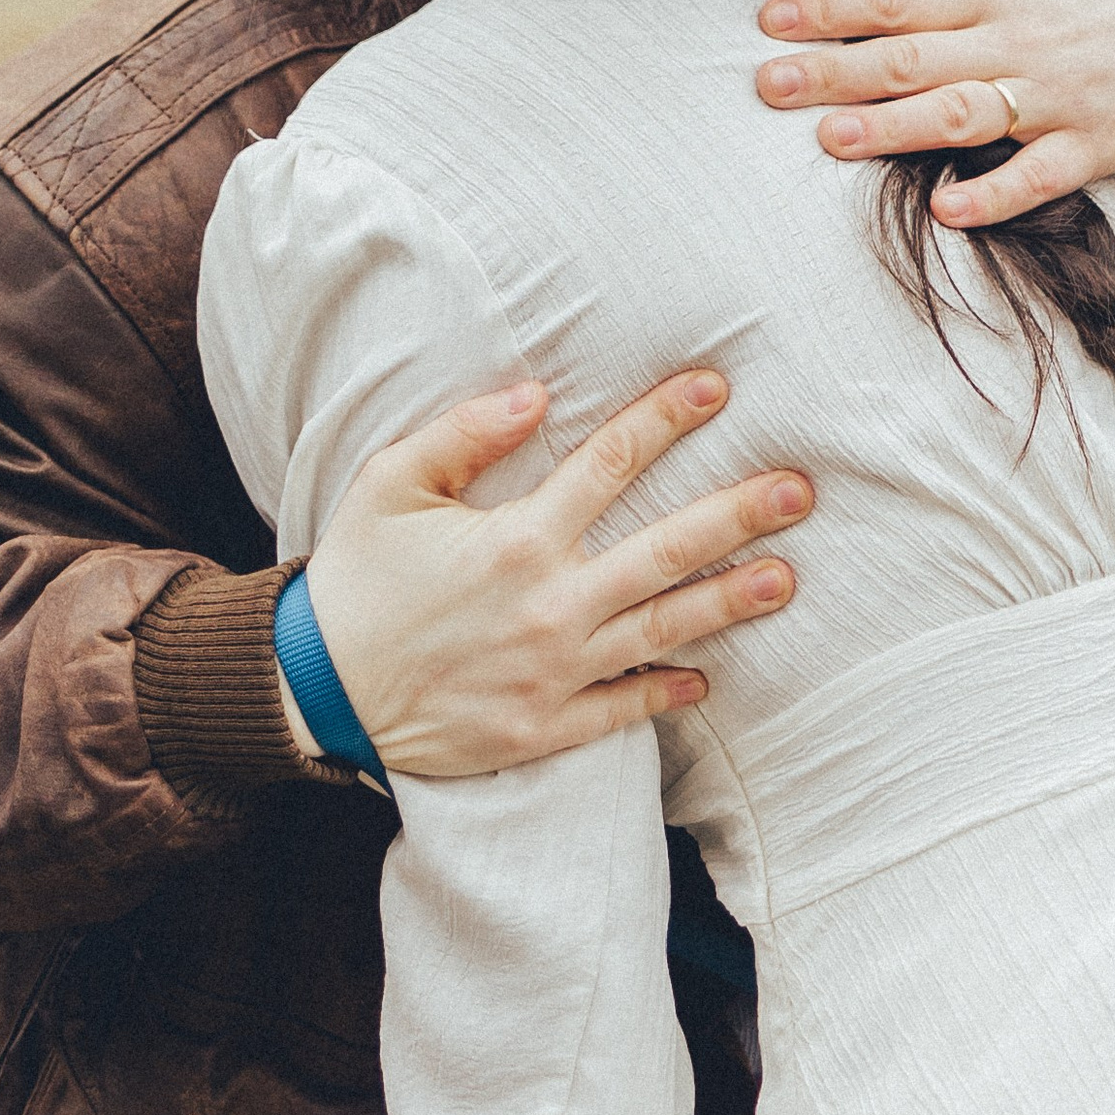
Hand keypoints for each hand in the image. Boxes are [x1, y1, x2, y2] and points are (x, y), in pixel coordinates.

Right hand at [305, 371, 810, 778]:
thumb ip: (463, 434)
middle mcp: (550, 603)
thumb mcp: (389, 486)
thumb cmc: (355, 579)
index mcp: (517, 538)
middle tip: (800, 491)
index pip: (612, 463)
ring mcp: (554, 671)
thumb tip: (538, 391)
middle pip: (667, 549)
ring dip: (730, 603)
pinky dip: (666, 693)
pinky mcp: (544, 727)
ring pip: (663, 629)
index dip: (668, 418)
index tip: (718, 387)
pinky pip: (622, 709)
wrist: (315, 689)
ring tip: (788, 580)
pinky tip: (706, 680)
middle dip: (739, 515)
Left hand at [754, 0, 1114, 233]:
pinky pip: (1040, 175)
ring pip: (963, 113)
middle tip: (767, 85)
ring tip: (830, 138)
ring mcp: (1057, 97)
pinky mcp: (1096, 145)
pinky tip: (946, 209)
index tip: (770, 21)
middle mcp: (1020, 42)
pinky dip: (996, 192)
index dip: (834, 8)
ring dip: (895, 127)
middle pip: (914, 58)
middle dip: (836, 70)